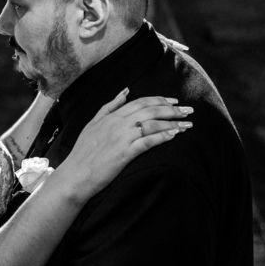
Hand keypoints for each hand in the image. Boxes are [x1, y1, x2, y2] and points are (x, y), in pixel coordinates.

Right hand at [53, 89, 192, 200]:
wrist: (75, 174)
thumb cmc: (83, 152)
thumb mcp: (93, 123)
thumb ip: (109, 106)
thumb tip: (125, 91)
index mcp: (112, 116)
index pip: (140, 102)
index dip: (160, 99)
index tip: (174, 100)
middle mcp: (118, 124)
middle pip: (150, 111)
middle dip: (172, 109)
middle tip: (188, 110)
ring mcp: (122, 138)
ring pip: (152, 124)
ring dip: (172, 123)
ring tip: (187, 124)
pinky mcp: (125, 153)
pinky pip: (148, 142)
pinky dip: (162, 137)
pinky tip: (174, 136)